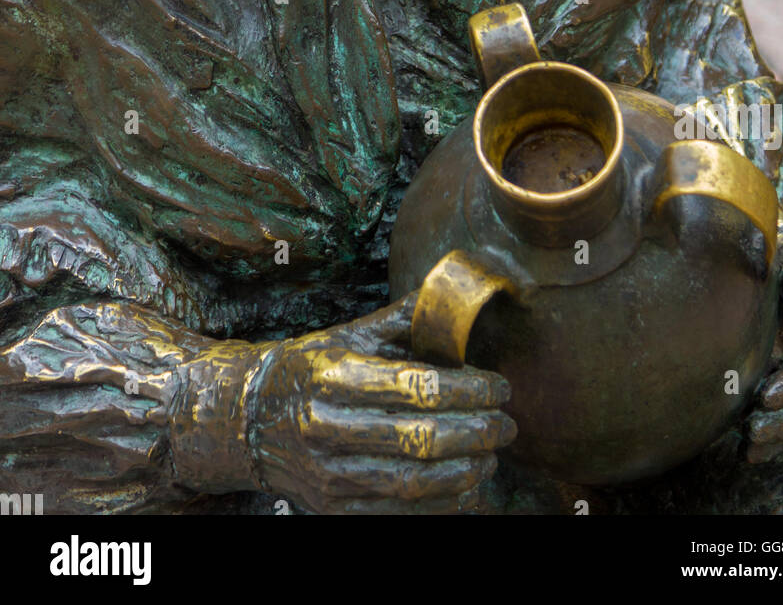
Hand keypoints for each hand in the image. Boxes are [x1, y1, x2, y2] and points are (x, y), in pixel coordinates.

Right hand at [249, 292, 515, 512]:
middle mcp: (327, 426)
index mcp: (335, 376)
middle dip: (475, 432)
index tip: (500, 387)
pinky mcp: (332, 508)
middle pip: (419, 438)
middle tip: (507, 424)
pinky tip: (468, 489)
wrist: (252, 417)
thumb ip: (404, 319)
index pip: (416, 387)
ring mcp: (328, 473)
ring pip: (411, 481)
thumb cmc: (313, 367)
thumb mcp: (351, 335)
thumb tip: (458, 292)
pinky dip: (439, 505)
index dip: (468, 389)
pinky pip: (396, 513)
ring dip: (464, 472)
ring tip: (492, 456)